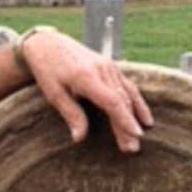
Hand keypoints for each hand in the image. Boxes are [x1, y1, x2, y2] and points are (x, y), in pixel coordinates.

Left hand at [21, 30, 152, 151]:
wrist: (47, 43)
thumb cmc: (47, 69)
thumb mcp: (53, 93)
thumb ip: (70, 114)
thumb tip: (80, 138)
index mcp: (86, 76)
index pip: (112, 101)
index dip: (124, 119)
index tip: (134, 135)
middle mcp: (102, 70)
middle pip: (122, 101)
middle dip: (128, 125)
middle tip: (133, 148)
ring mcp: (108, 66)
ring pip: (127, 93)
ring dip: (135, 116)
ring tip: (138, 136)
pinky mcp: (110, 66)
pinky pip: (127, 85)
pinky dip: (137, 101)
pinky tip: (144, 116)